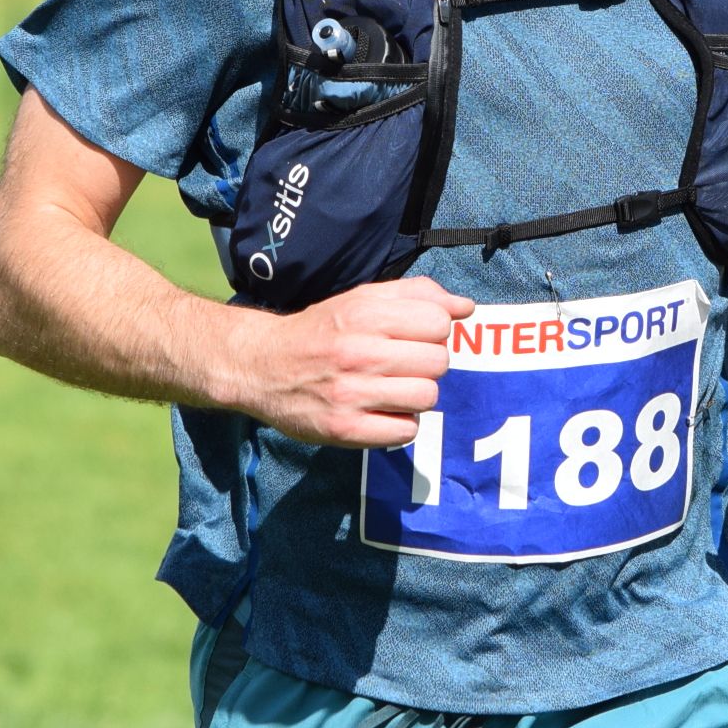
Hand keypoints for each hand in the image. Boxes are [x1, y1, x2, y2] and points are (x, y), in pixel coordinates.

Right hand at [224, 276, 473, 448]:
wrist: (262, 365)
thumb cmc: (322, 331)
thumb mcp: (362, 299)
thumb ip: (416, 295)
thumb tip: (465, 307)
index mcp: (364, 315)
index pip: (439, 323)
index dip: (433, 330)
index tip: (412, 336)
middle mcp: (358, 353)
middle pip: (438, 362)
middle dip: (427, 363)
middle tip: (401, 365)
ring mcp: (351, 394)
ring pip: (427, 397)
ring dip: (416, 395)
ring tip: (392, 389)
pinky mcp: (345, 429)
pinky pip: (406, 431)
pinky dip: (400, 423)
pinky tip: (381, 411)